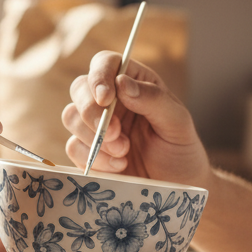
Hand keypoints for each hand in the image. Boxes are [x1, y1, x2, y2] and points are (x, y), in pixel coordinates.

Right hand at [62, 52, 211, 189]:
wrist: (175, 188)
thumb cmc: (181, 150)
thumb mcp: (177, 122)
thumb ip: (153, 99)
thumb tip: (122, 83)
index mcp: (133, 83)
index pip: (106, 63)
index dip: (99, 76)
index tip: (106, 98)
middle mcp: (110, 100)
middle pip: (79, 88)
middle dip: (92, 112)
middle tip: (115, 134)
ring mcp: (95, 126)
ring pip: (71, 117)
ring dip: (94, 137)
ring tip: (123, 153)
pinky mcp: (87, 151)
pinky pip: (73, 147)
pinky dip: (93, 158)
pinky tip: (119, 166)